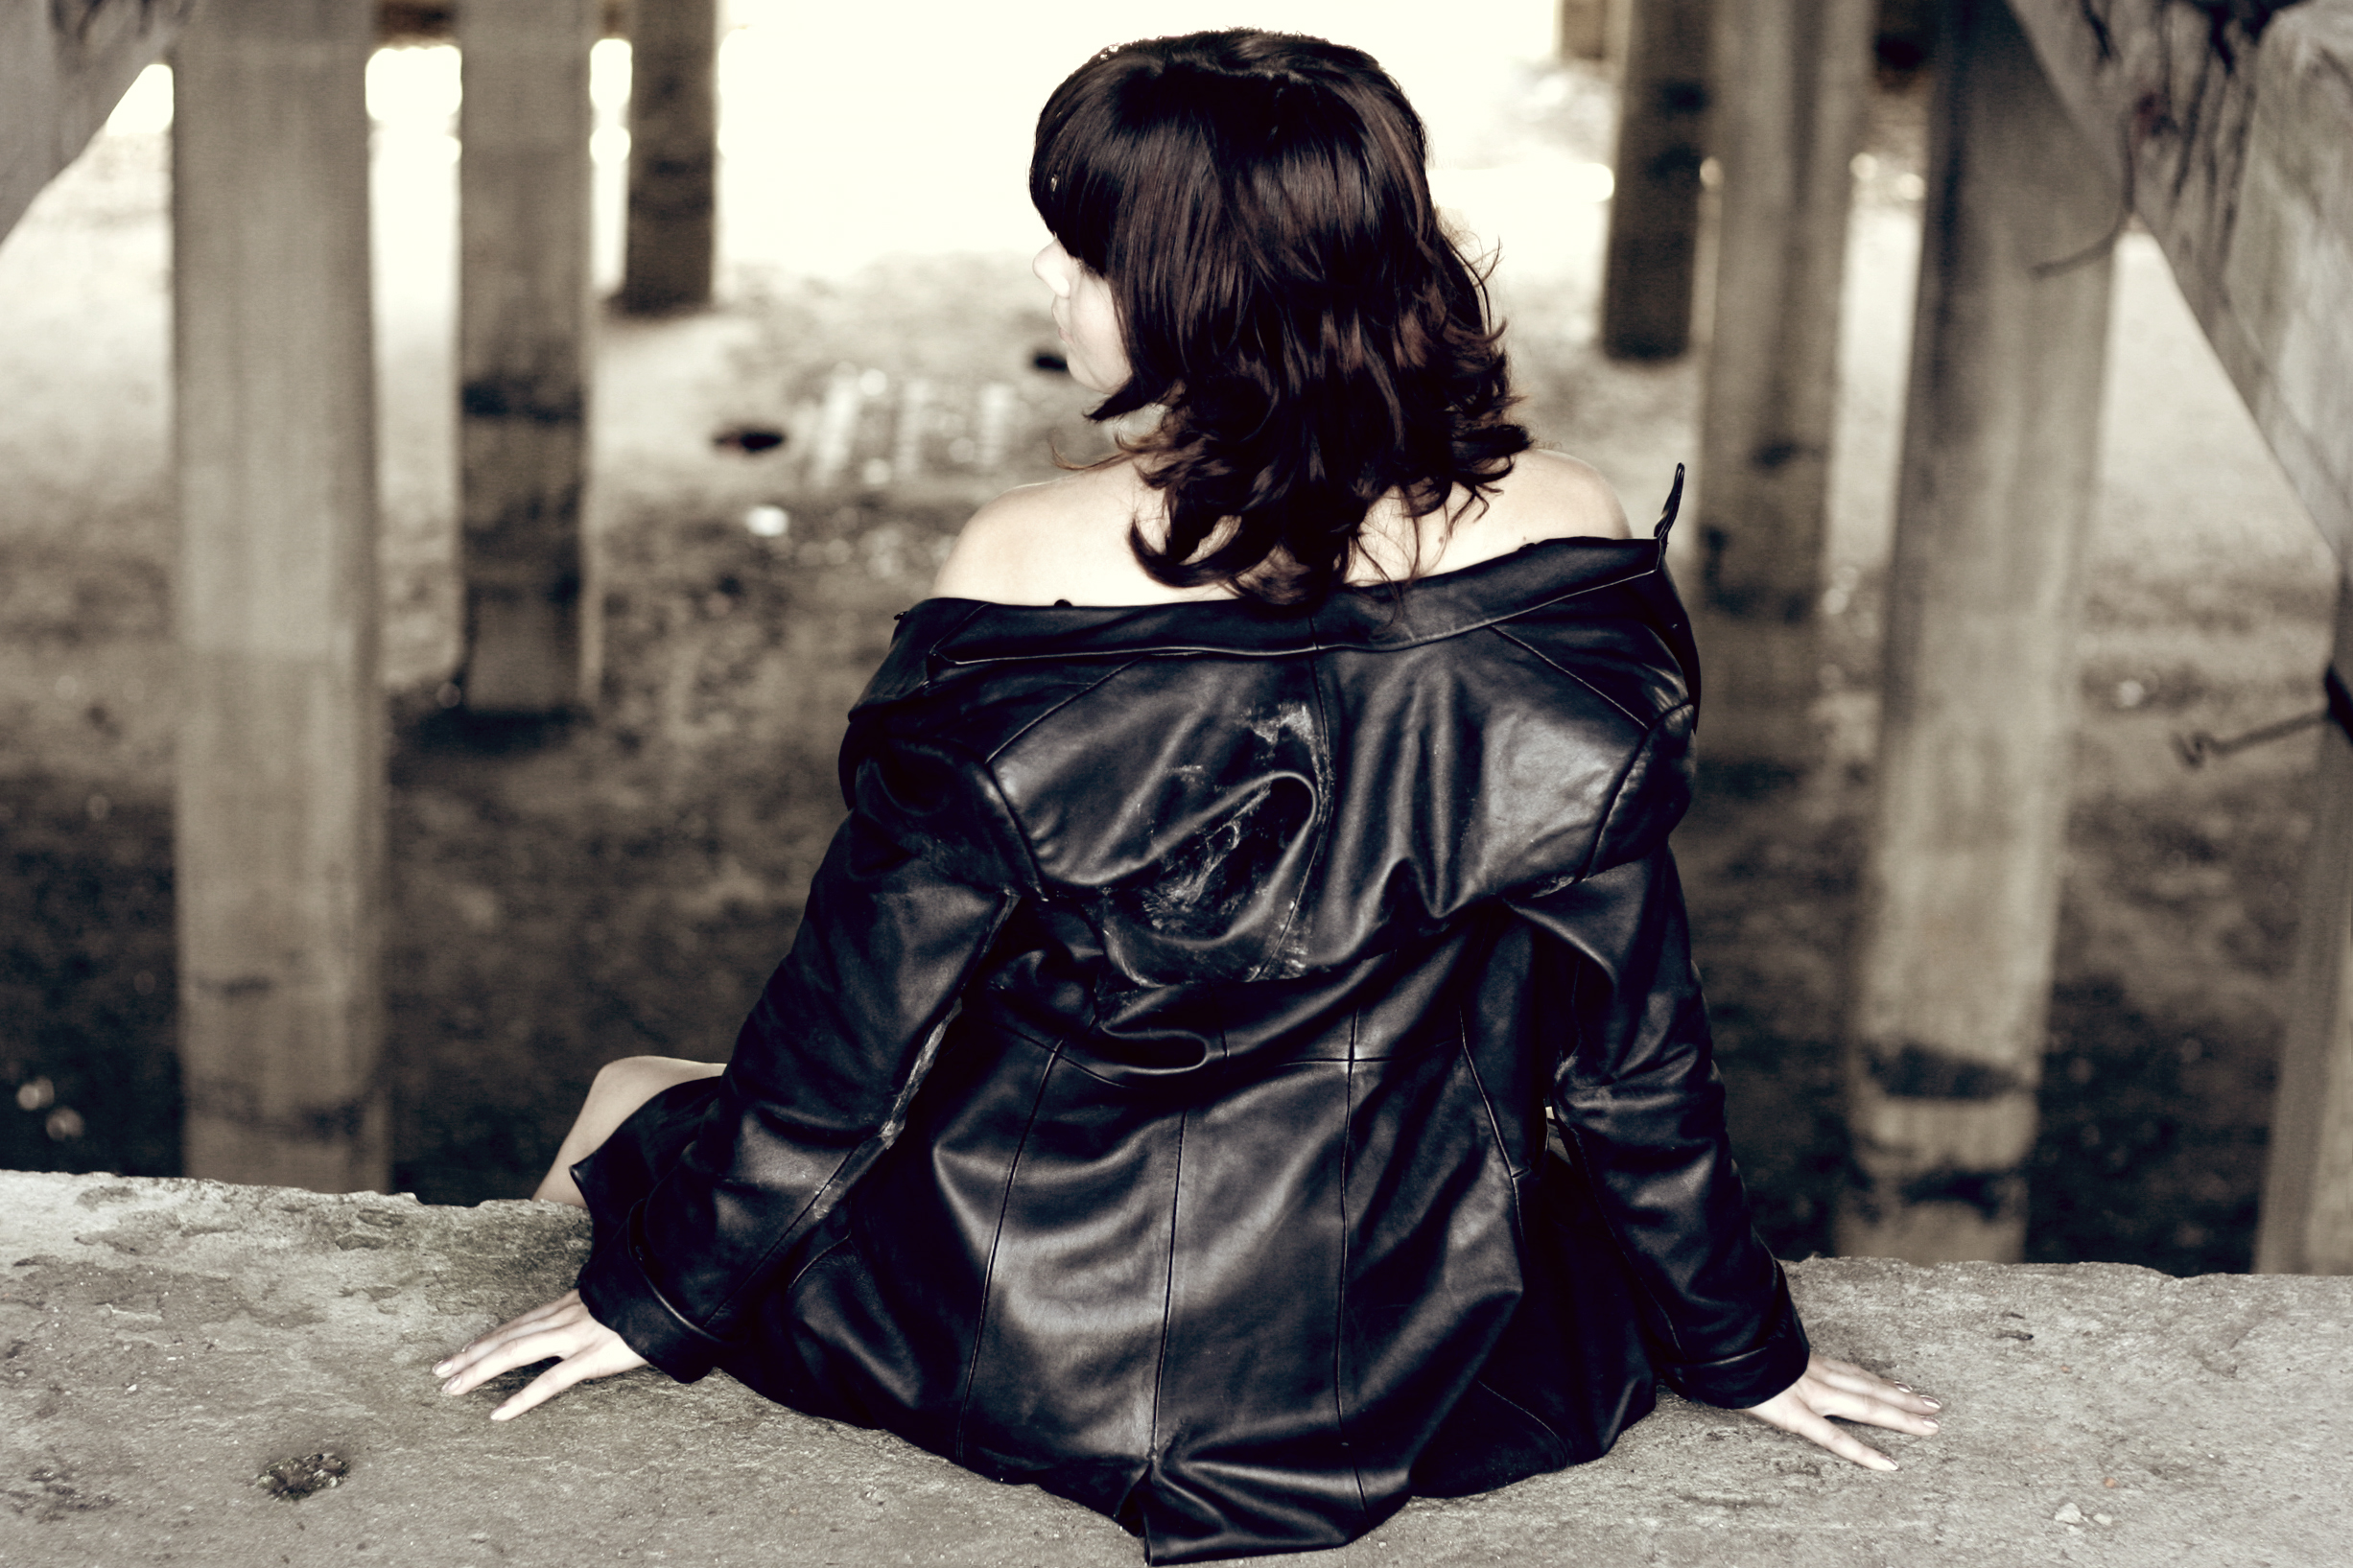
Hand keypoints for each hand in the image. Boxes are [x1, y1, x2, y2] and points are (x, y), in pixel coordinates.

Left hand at [433, 1290, 648, 1420]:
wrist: (674, 1293)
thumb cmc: (648, 1301)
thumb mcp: (611, 1302)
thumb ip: (589, 1313)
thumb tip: (578, 1322)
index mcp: (567, 1306)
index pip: (515, 1324)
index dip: (485, 1339)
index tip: (459, 1353)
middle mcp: (563, 1318)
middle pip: (505, 1337)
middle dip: (469, 1356)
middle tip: (439, 1373)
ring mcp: (576, 1337)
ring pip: (516, 1353)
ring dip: (479, 1371)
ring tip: (453, 1389)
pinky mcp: (593, 1357)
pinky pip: (551, 1381)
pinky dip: (521, 1398)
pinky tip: (499, 1414)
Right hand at [1737, 1354, 1940, 1470]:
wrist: (1714, 1338)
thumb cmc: (1726, 1342)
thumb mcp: (1750, 1344)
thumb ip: (1762, 1351)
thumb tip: (1755, 1351)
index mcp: (1803, 1360)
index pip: (1851, 1371)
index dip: (1878, 1380)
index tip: (1903, 1385)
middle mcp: (1814, 1374)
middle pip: (1869, 1386)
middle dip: (1904, 1398)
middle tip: (1934, 1407)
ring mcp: (1808, 1393)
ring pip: (1866, 1405)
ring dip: (1901, 1415)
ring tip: (1929, 1426)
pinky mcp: (1795, 1416)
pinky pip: (1835, 1438)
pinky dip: (1864, 1452)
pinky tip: (1888, 1465)